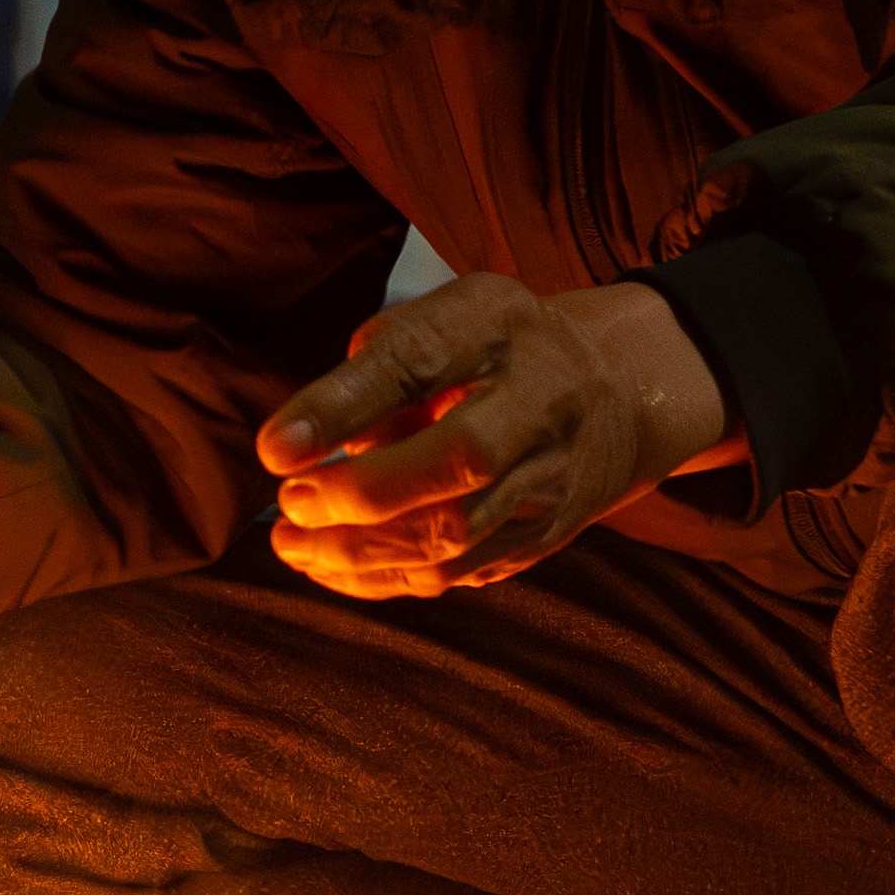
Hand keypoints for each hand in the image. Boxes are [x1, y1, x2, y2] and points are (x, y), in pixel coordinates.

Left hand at [255, 273, 739, 598]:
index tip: (274, 449)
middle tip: (290, 504)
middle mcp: (537, 409)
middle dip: (359, 495)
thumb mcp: (452, 314)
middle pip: (456, 464)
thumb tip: (309, 441)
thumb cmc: (502, 346)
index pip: (418, 363)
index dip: (341, 408)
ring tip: (290, 543)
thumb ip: (385, 361)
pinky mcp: (538, 539)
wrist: (619, 392)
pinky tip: (329, 567)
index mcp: (502, 332)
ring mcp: (547, 484)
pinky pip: (456, 574)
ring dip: (359, 553)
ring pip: (454, 537)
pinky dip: (384, 579)